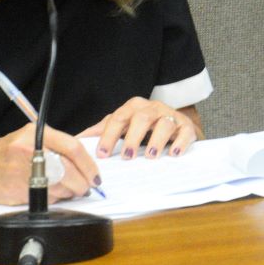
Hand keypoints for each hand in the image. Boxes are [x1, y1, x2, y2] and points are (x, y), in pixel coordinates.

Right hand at [0, 122, 99, 204]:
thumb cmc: (4, 152)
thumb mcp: (28, 138)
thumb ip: (55, 145)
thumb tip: (84, 164)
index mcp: (35, 135)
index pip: (72, 148)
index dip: (89, 165)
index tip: (96, 175)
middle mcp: (28, 152)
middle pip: (69, 171)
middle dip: (83, 183)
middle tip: (87, 186)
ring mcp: (22, 173)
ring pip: (60, 187)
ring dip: (70, 192)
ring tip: (68, 189)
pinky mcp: (17, 192)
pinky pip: (47, 199)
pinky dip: (55, 198)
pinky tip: (51, 193)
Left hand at [85, 99, 202, 159]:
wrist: (175, 124)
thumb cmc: (144, 127)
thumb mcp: (123, 125)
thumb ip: (102, 131)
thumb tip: (77, 140)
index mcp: (133, 108)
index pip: (118, 119)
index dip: (109, 136)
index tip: (102, 154)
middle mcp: (152, 109)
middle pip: (141, 118)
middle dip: (133, 137)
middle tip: (127, 156)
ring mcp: (171, 116)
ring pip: (164, 123)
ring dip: (157, 139)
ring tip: (151, 156)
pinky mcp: (187, 127)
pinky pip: (185, 132)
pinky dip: (180, 142)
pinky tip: (174, 153)